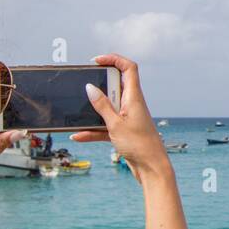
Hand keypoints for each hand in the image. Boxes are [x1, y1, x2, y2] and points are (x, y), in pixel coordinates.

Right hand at [72, 54, 169, 182]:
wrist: (151, 169)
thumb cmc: (139, 145)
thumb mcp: (115, 124)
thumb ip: (102, 105)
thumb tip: (90, 87)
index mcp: (134, 97)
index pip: (129, 68)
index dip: (114, 59)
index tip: (96, 61)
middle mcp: (131, 104)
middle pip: (115, 85)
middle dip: (99, 85)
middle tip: (83, 87)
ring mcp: (127, 117)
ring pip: (107, 107)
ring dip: (93, 110)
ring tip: (77, 110)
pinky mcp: (123, 131)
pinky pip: (104, 125)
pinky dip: (92, 130)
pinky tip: (77, 136)